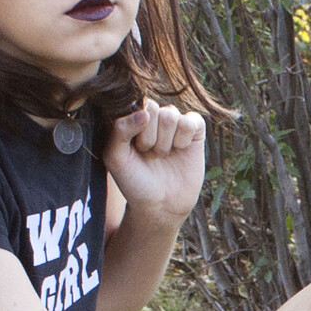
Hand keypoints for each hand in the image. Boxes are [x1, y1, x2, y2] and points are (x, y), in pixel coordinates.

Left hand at [103, 99, 205, 225]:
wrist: (160, 205)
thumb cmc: (135, 181)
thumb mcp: (115, 158)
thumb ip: (119, 130)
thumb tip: (144, 112)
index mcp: (133, 119)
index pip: (135, 106)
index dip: (136, 129)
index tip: (135, 148)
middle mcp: (155, 118)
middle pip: (154, 109)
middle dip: (150, 137)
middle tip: (150, 154)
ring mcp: (175, 123)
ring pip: (171, 115)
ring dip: (165, 141)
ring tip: (163, 155)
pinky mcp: (195, 131)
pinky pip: (192, 120)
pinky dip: (184, 138)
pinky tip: (180, 150)